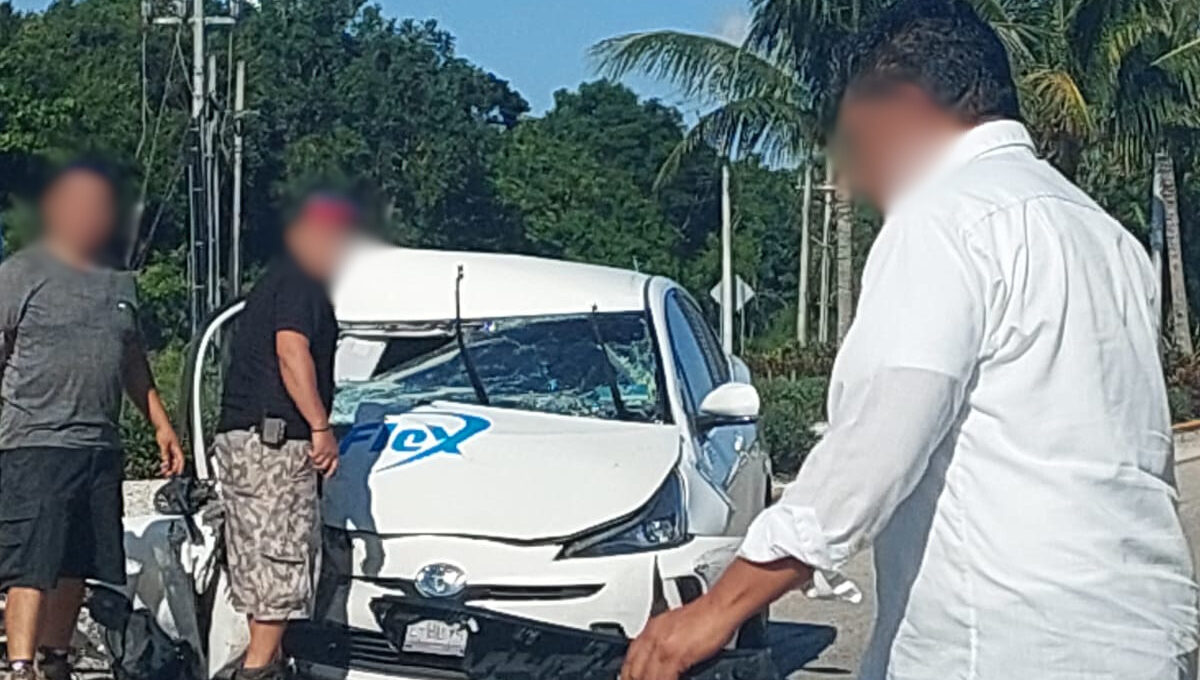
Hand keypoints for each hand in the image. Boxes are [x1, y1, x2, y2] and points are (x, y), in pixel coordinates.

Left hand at [156, 426, 185, 476]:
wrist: (161, 425)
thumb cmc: (164, 432)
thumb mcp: (163, 444)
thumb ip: (164, 455)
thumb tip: (165, 464)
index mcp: (177, 448)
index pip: (181, 460)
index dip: (180, 467)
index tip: (177, 474)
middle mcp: (176, 449)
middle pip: (177, 461)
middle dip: (173, 469)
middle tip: (168, 475)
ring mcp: (172, 448)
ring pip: (173, 460)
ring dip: (170, 466)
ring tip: (165, 472)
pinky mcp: (168, 447)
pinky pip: (169, 457)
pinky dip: (167, 462)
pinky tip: (164, 465)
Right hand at [310, 428, 338, 477]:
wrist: (322, 427)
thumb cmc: (326, 434)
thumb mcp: (331, 444)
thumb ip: (330, 452)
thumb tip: (326, 459)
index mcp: (336, 452)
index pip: (335, 465)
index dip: (330, 472)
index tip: (326, 476)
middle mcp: (332, 453)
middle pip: (325, 466)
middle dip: (318, 467)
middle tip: (314, 466)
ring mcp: (325, 452)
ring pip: (318, 462)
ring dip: (313, 460)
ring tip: (311, 456)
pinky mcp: (319, 450)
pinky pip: (313, 457)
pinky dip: (310, 454)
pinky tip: (309, 450)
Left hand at [621, 597, 739, 679]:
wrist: (721, 606)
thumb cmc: (707, 614)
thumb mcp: (678, 626)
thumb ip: (667, 640)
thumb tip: (665, 659)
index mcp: (652, 629)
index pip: (631, 657)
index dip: (628, 673)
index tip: (630, 678)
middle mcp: (653, 637)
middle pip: (633, 669)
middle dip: (632, 679)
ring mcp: (662, 646)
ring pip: (644, 675)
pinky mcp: (675, 655)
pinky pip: (662, 679)